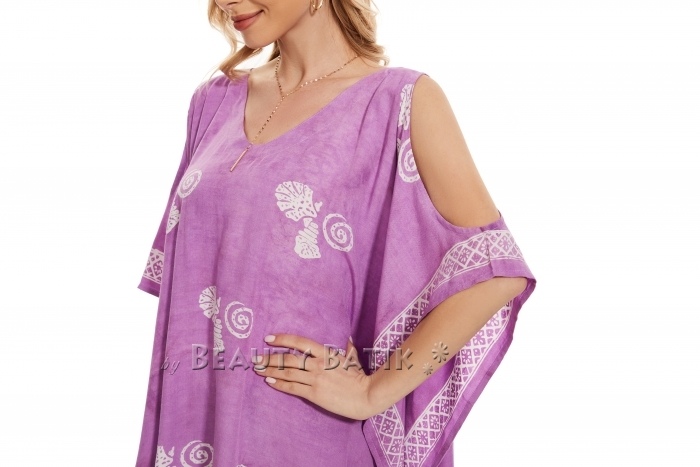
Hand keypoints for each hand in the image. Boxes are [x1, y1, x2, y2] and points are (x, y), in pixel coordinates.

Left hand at [253, 333, 374, 420]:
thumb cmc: (361, 377)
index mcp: (326, 353)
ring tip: (258, 369)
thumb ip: (348, 349)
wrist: (366, 395)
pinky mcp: (314, 394)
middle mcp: (317, 364)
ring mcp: (315, 379)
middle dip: (270, 358)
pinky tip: (270, 382)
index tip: (269, 338)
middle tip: (256, 358)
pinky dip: (279, 384)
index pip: (300, 343)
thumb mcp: (353, 360)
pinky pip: (293, 387)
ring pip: (287, 372)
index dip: (283, 339)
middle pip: (289, 359)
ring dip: (271, 370)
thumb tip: (348, 340)